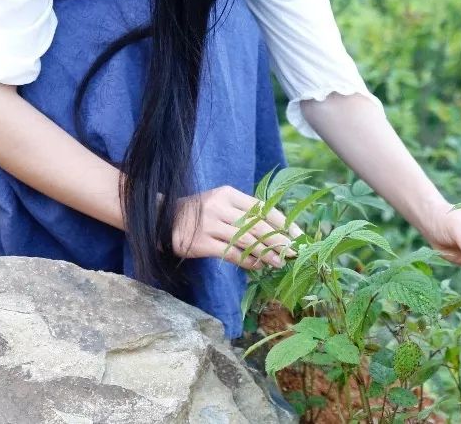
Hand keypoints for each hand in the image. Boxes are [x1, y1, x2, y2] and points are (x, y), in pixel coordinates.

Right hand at [170, 185, 304, 270]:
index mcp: (228, 194)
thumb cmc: (199, 214)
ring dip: (266, 253)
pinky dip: (247, 261)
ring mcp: (209, 224)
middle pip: (257, 224)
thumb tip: (277, 233)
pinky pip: (230, 253)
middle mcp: (219, 206)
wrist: (162, 221)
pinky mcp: (200, 242)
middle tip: (294, 252)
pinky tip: (257, 265)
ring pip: (246, 240)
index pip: (262, 207)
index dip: (282, 222)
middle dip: (279, 240)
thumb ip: (244, 214)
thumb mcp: (220, 204)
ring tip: (279, 262)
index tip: (298, 235)